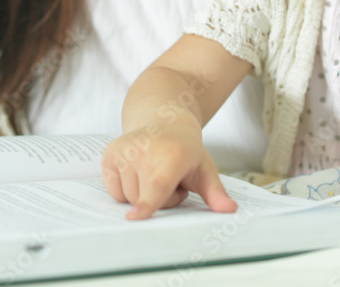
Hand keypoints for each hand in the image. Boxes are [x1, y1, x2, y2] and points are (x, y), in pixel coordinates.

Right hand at [101, 124, 236, 220]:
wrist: (164, 121)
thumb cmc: (186, 152)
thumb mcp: (205, 170)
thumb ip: (216, 192)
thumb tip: (230, 209)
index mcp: (172, 155)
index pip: (158, 184)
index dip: (148, 202)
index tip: (135, 217)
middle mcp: (144, 150)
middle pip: (143, 199)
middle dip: (159, 201)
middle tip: (169, 182)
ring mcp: (123, 150)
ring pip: (127, 198)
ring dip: (141, 196)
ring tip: (154, 176)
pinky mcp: (109, 154)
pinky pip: (113, 191)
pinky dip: (124, 190)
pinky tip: (137, 173)